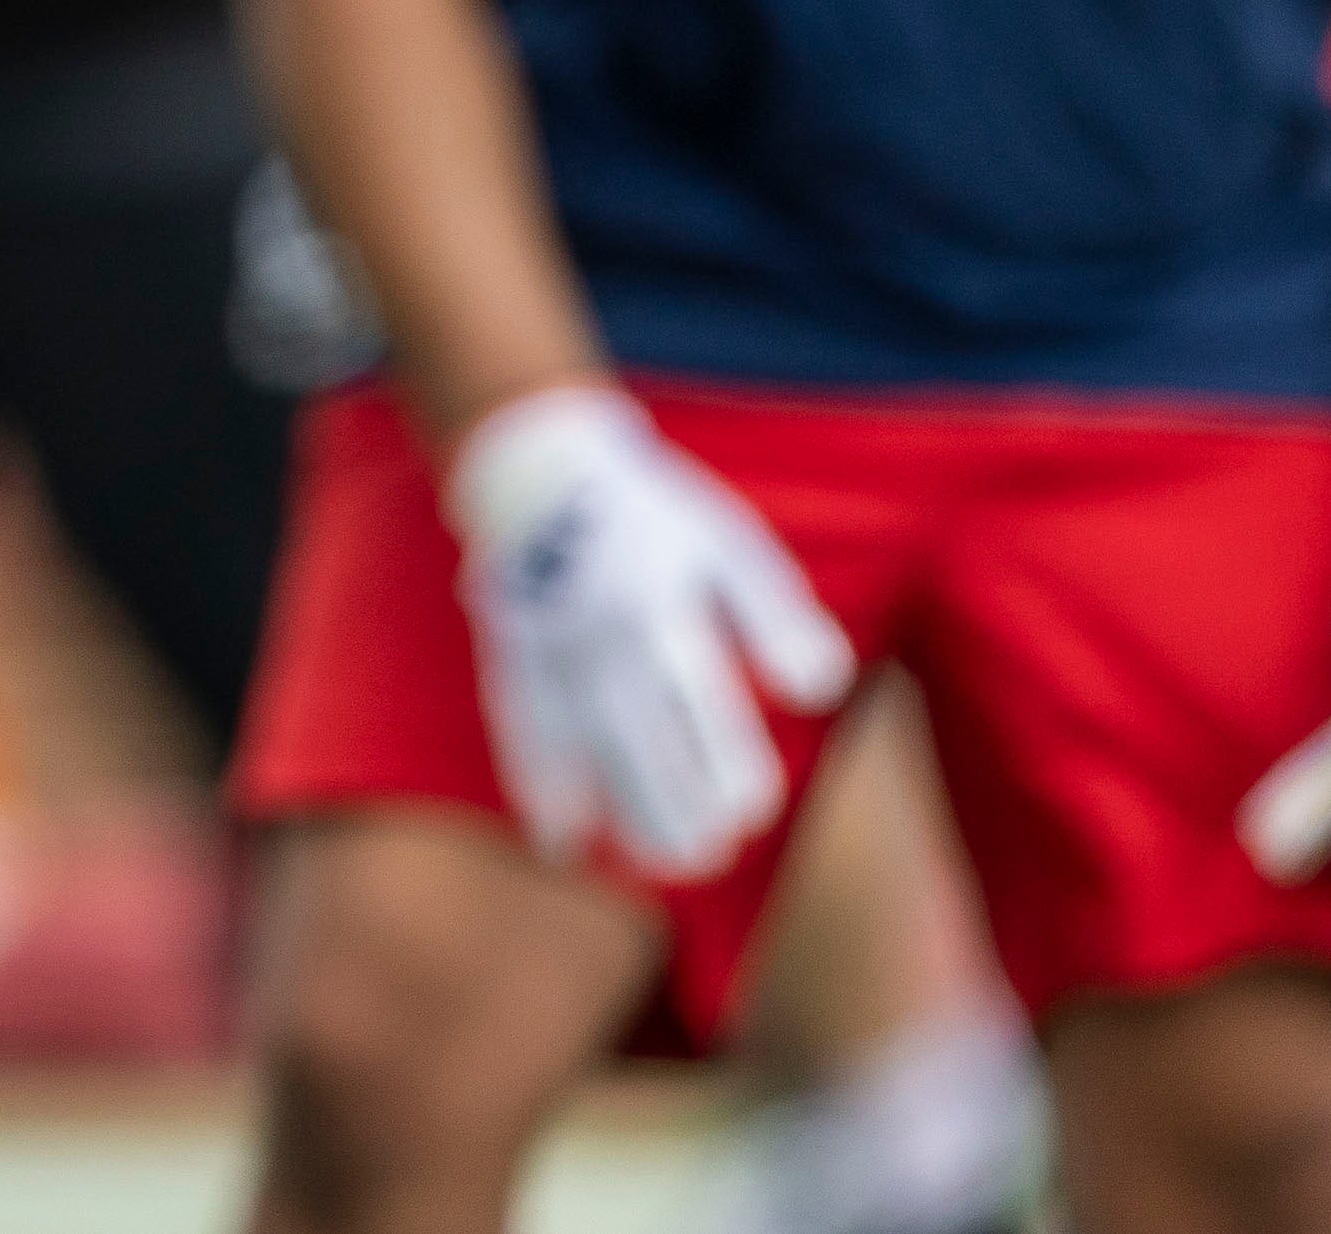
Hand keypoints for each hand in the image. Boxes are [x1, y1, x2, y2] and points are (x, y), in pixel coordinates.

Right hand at [447, 387, 854, 879]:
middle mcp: (604, 636)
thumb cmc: (651, 512)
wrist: (538, 467)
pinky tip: (556, 837)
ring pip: (582, 743)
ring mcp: (551, 649)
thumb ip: (774, 618)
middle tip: (704, 858)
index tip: (751, 810)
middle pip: (639, 736)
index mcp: (664, 607)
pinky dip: (537, 786)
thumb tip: (820, 690)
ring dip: (616, 806)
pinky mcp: (510, 655)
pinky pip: (521, 729)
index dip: (727, 762)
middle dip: (673, 803)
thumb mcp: (727, 546)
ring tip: (653, 863)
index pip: (702, 703)